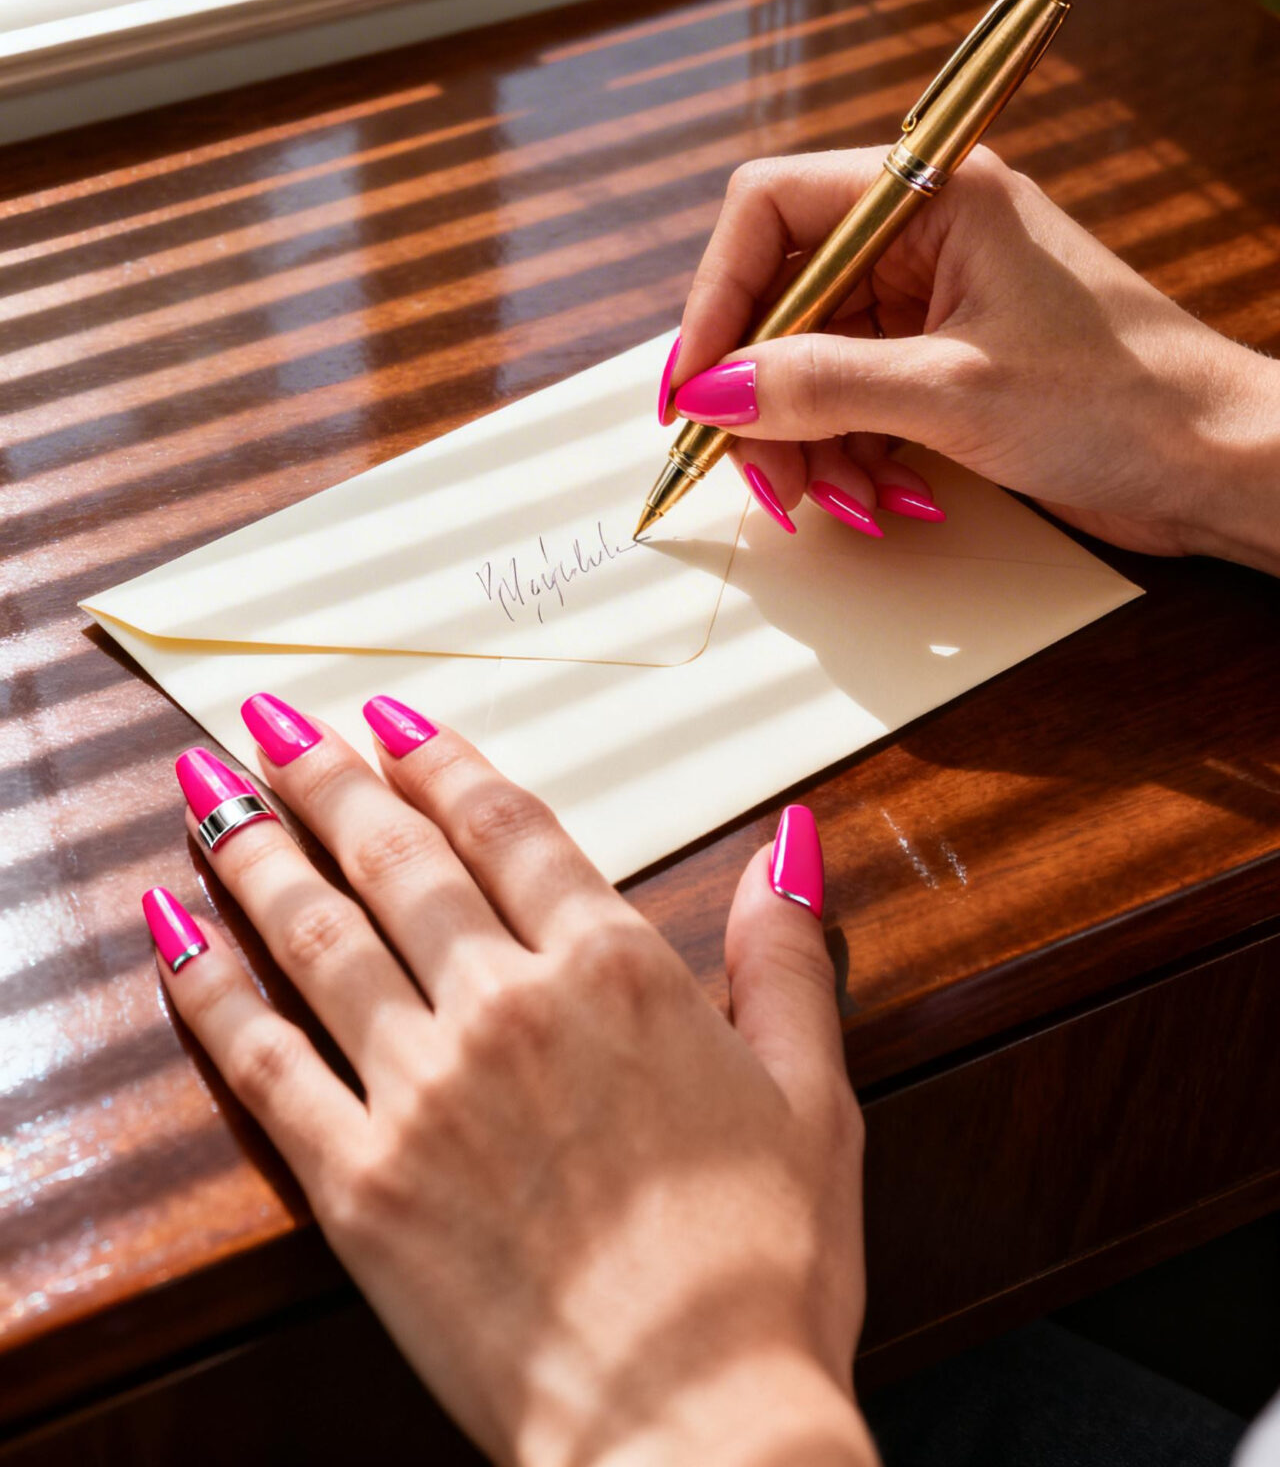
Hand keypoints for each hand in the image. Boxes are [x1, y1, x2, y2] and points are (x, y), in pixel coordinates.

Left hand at [146, 705, 873, 1466]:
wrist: (692, 1424)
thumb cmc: (763, 1271)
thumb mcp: (815, 1097)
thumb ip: (787, 961)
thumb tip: (790, 851)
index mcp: (617, 973)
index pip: (509, 828)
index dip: (446, 763)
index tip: (399, 723)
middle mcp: (508, 1005)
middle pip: (398, 857)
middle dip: (330, 779)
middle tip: (278, 725)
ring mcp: (424, 1089)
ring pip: (318, 934)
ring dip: (258, 850)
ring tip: (213, 793)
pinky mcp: (360, 1182)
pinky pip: (266, 1060)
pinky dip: (212, 988)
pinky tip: (177, 933)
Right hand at [665, 147, 1279, 569]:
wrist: (1221, 464)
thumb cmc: (1124, 400)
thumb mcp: (954, 391)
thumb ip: (821, 383)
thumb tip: (711, 392)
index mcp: (932, 194)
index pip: (769, 210)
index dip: (716, 297)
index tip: (694, 388)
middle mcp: (923, 235)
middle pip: (782, 300)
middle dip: (762, 395)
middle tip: (762, 476)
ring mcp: (933, 301)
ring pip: (811, 361)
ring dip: (808, 441)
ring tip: (844, 503)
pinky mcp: (944, 362)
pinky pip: (854, 400)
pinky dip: (850, 455)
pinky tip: (885, 500)